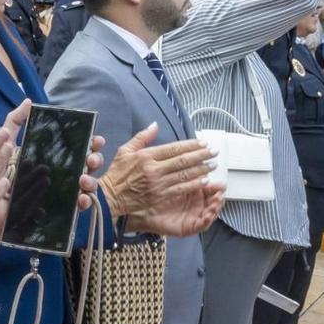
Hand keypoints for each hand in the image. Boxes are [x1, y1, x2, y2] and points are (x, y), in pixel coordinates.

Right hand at [98, 126, 220, 236]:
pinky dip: (194, 184)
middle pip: (183, 160)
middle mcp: (154, 169)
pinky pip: (181, 189)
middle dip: (202, 155)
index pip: (174, 148)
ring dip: (201, 169)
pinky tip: (204, 180)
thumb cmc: (117, 174)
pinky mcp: (160, 196)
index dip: (191, 145)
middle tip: (214, 151)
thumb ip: (142, 137)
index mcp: (146, 155)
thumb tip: (155, 125)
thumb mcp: (125, 150)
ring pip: (185, 175)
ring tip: (213, 164)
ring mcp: (158, 184)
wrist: (110, 198)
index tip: (203, 142)